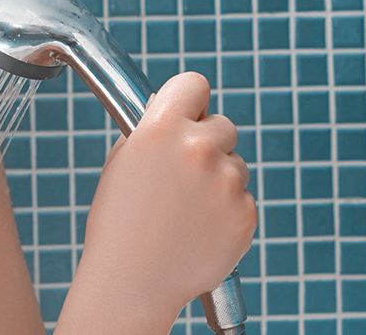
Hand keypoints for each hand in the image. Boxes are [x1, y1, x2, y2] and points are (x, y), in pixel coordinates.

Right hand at [75, 71, 256, 324]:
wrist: (132, 282)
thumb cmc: (119, 221)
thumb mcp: (123, 160)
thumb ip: (154, 129)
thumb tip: (179, 110)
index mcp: (162, 129)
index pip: (194, 84)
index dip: (190, 100)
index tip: (189, 113)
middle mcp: (199, 149)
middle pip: (222, 125)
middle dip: (208, 142)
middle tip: (185, 172)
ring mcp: (227, 182)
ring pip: (235, 164)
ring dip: (219, 179)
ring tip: (187, 209)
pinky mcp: (245, 214)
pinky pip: (243, 199)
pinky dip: (227, 211)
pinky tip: (200, 228)